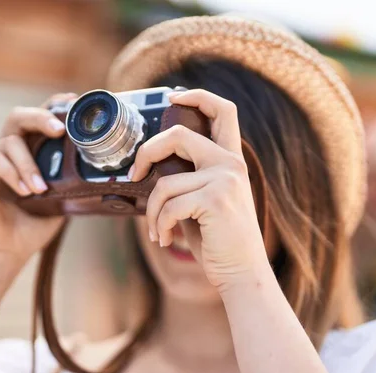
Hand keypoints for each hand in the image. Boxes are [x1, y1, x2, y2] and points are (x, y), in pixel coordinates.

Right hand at [0, 93, 77, 266]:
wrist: (2, 254)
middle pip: (20, 116)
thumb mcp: (59, 203)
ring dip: (29, 164)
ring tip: (39, 190)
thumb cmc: (29, 230)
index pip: (38, 122)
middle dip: (41, 117)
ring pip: (10, 141)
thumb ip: (69, 182)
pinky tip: (24, 192)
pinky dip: (13, 174)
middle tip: (59, 130)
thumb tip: (97, 169)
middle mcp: (7, 152)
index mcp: (27, 155)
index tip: (72, 101)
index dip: (53, 107)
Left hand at [128, 89, 268, 290]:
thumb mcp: (203, 201)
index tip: (171, 98)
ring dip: (151, 212)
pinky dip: (159, 225)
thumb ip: (188, 179)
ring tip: (156, 231)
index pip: (223, 110)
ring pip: (165, 183)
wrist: (242, 273)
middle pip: (178, 135)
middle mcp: (231, 164)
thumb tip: (148, 168)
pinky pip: (169, 205)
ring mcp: (225, 180)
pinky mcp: (216, 200)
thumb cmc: (217, 239)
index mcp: (231, 160)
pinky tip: (164, 239)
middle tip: (133, 175)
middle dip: (146, 153)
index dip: (197, 96)